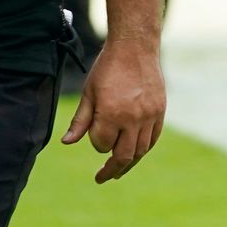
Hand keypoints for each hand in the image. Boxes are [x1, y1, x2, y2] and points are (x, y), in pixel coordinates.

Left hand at [62, 38, 166, 182]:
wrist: (135, 47)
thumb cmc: (108, 68)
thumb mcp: (89, 93)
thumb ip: (80, 121)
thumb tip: (66, 143)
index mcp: (111, 114)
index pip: (101, 144)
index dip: (95, 142)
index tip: (93, 134)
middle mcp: (132, 119)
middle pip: (123, 156)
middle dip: (111, 170)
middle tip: (101, 178)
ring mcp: (149, 116)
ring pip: (140, 151)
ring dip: (128, 163)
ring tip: (118, 170)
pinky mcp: (160, 111)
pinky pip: (152, 138)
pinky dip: (143, 149)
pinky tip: (135, 153)